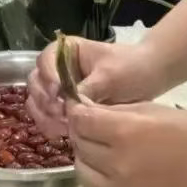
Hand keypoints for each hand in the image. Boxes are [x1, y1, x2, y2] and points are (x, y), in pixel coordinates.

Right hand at [26, 37, 165, 138]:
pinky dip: (52, 126)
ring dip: (45, 116)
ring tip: (63, 128)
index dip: (48, 78)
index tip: (60, 94)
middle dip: (45, 101)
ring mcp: (60, 89)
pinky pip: (49, 117)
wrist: (150, 77)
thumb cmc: (131, 68)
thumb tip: (68, 107)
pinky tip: (63, 134)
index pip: (45, 61)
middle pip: (36, 83)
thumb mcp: (110, 76)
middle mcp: (57, 69)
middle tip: (61, 115)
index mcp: (66, 51)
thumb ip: (87, 89)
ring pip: (38, 102)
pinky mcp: (66, 108)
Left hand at [70, 102, 186, 186]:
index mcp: (124, 132)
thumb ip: (114, 112)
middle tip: (97, 132)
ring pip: (83, 174)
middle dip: (84, 136)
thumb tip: (84, 110)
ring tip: (107, 156)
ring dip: (89, 162)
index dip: (79, 113)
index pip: (80, 120)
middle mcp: (118, 165)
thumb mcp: (150, 110)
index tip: (83, 111)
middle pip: (79, 146)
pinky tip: (114, 180)